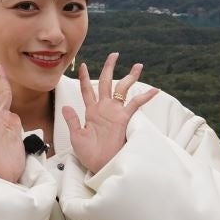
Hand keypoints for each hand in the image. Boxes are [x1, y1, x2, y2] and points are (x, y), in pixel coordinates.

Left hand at [61, 53, 159, 175]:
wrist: (100, 165)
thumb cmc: (89, 154)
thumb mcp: (76, 137)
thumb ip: (72, 121)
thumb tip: (65, 106)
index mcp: (91, 111)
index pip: (87, 90)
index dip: (84, 77)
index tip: (82, 64)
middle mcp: (104, 109)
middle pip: (106, 83)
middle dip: (109, 68)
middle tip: (114, 54)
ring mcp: (115, 113)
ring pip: (122, 89)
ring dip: (129, 77)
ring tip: (138, 66)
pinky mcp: (124, 119)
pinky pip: (135, 105)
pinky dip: (144, 97)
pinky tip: (154, 90)